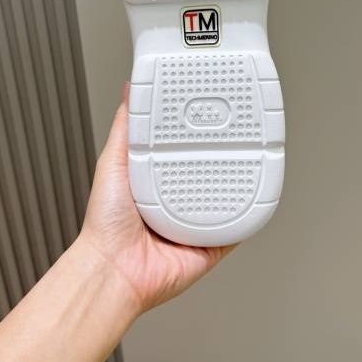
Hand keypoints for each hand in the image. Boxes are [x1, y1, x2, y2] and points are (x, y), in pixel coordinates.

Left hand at [79, 83, 236, 314]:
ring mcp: (195, 223)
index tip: (206, 112)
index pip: (182, 148)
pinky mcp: (211, 245)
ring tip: (249, 156)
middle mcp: (177, 200)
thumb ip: (125, 127)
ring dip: (237, 179)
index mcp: (156, 181)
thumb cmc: (106, 225)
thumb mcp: (113, 162)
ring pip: (225, 196)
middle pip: (206, 170)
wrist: (115, 270)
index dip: (195, 132)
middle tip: (234, 131)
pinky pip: (236, 228)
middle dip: (220, 153)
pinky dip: (247, 215)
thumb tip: (129, 91)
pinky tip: (254, 195)